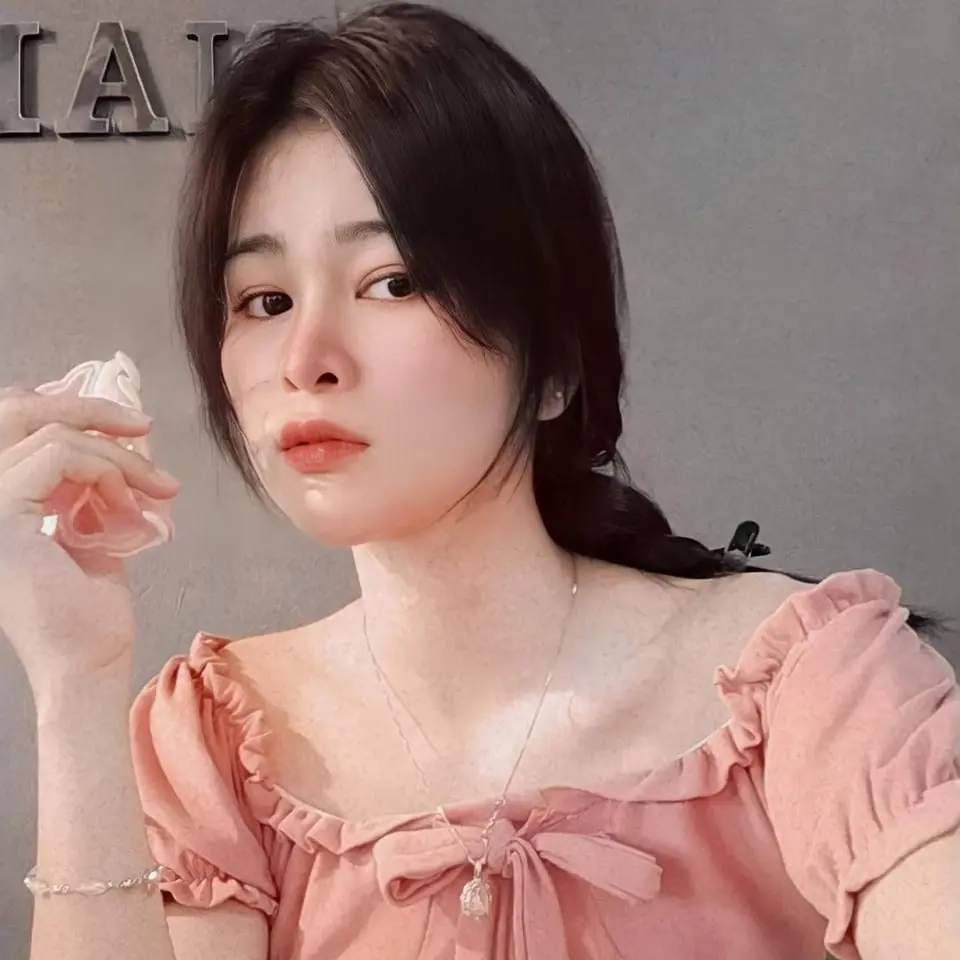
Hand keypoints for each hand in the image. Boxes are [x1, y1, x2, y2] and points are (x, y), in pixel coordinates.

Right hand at [0, 385, 180, 692]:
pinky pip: (60, 457)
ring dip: (115, 458)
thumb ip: (88, 494)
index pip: (24, 433)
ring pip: (54, 437)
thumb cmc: (91, 618)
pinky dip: (106, 472)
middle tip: (145, 428)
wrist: (87, 665)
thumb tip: (116, 447)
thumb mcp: (91, 536)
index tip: (137, 434)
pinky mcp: (1, 515)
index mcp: (0, 508)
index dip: (81, 421)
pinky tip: (127, 506)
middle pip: (26, 417)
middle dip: (95, 415)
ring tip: (151, 493)